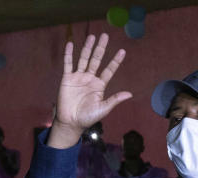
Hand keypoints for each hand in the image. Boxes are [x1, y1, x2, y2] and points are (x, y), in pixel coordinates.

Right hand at [48, 34, 131, 148]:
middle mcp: (90, 78)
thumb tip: (130, 94)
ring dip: (87, 47)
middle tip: (105, 36)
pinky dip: (69, 54)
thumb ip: (115, 99)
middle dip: (101, 48)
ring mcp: (78, 77)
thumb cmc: (88, 117)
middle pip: (96, 60)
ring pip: (84, 59)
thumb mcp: (104, 108)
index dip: (115, 61)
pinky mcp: (67, 78)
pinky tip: (71, 44)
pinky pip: (68, 63)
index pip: (109, 70)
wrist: (71, 122)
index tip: (122, 51)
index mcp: (100, 85)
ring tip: (92, 36)